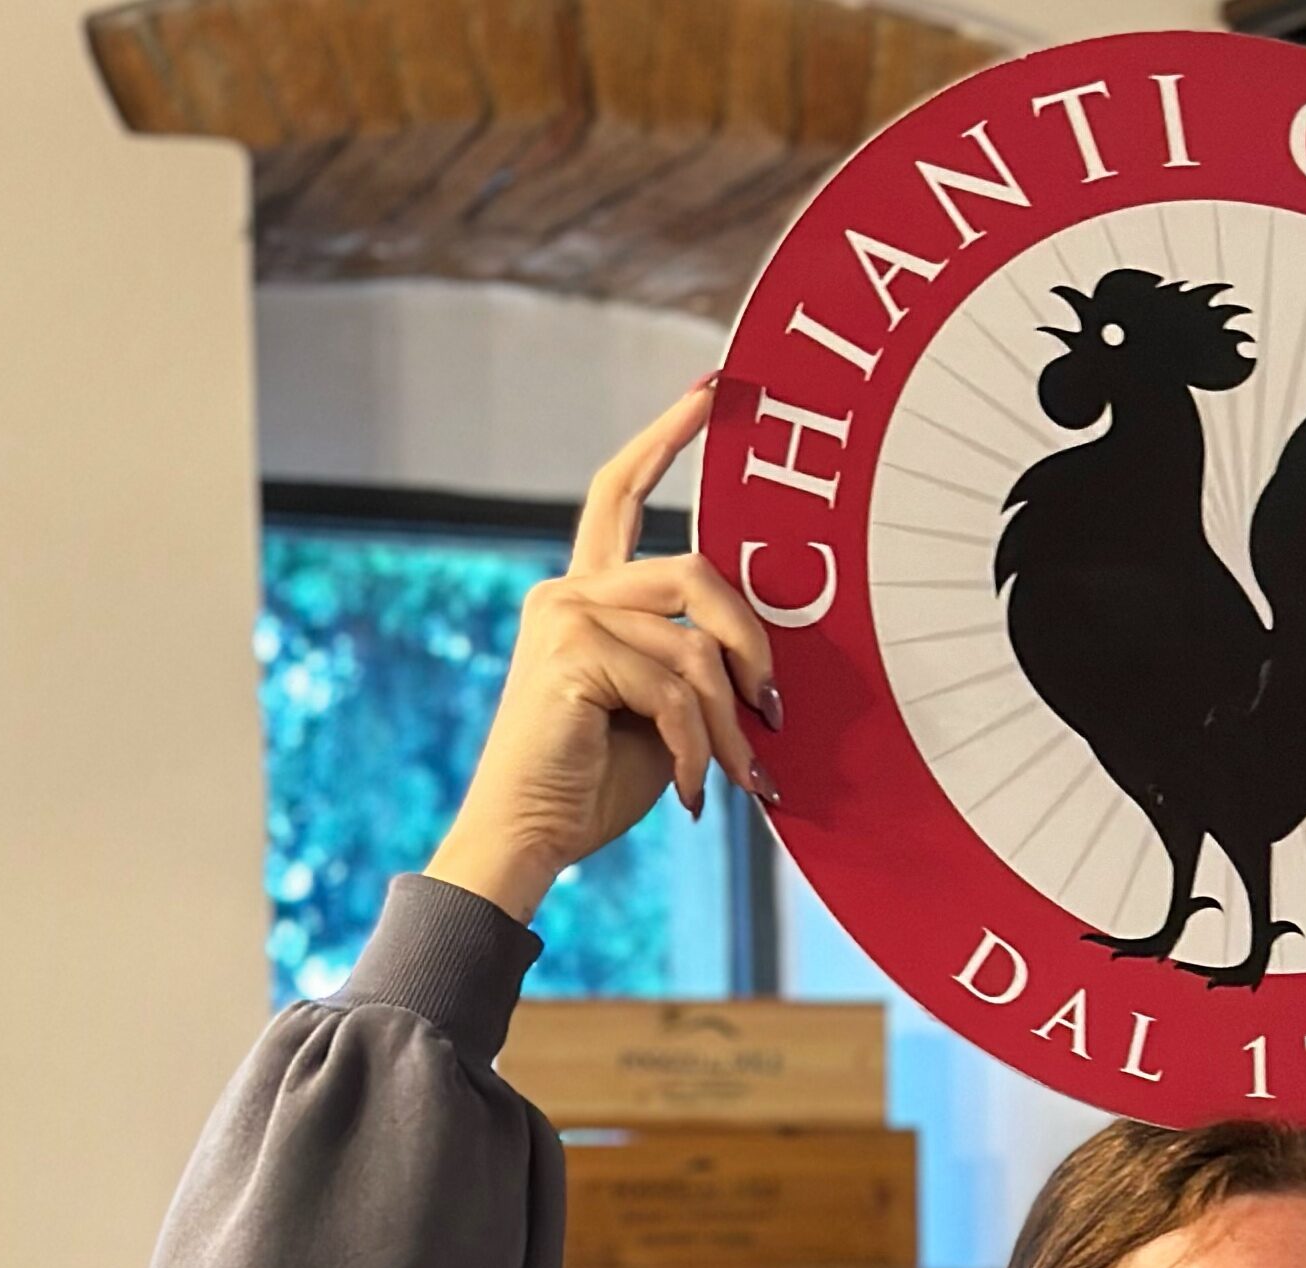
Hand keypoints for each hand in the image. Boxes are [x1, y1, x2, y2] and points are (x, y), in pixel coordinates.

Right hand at [425, 381, 780, 923]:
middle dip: (752, 641)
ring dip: (729, 722)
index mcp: (586, 595)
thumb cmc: (596, 783)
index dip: (666, 435)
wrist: (531, 839)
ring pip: (695, 642)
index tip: (711, 390)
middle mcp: (568, 593)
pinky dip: (698, 748)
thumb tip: (764, 664)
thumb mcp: (663, 711)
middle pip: (696, 570)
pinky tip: (694, 793)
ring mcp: (564, 617)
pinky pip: (675, 687)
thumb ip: (695, 663)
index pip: (620, 492)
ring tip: (741, 777)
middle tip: (773, 712)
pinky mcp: (571, 653)